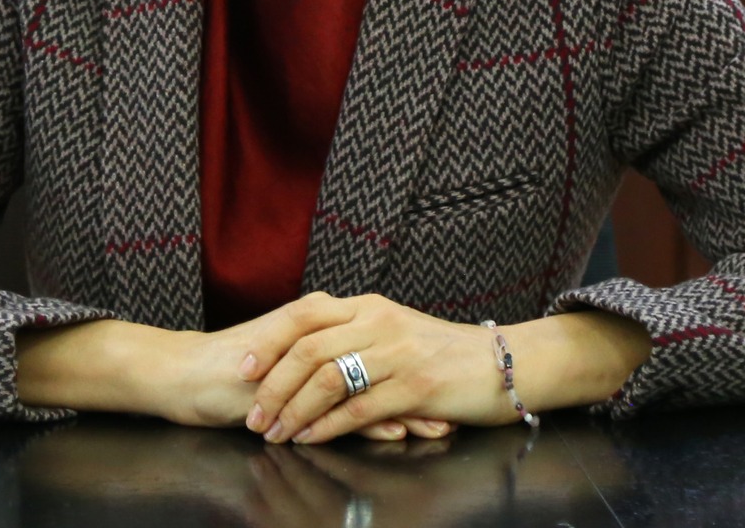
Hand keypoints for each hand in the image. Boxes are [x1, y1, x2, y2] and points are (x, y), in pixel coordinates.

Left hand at [241, 292, 513, 443]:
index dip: (267, 341)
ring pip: (328, 378)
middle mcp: (379, 322)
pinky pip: (359, 407)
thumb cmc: (444, 353)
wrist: (503, 363)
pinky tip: (311, 438)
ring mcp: (398, 353)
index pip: (303, 314)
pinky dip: (328, 426)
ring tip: (276, 432)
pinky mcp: (416, 386)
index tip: (241, 368)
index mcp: (369, 305)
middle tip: (254, 414)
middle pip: (307, 348)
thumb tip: (304, 354)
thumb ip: (354, 333)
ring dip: (294, 410)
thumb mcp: (395, 329)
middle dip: (272, 385)